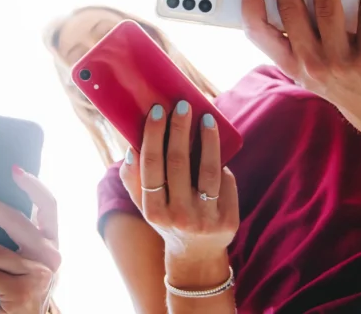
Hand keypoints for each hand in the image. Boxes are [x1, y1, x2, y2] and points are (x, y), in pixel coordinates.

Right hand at [119, 103, 238, 264]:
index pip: (152, 166)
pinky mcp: (229, 220)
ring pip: (208, 170)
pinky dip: (220, 161)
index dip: (154, 136)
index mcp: (153, 211)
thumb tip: (131, 149)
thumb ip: (133, 179)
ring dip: (208, 139)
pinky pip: (225, 182)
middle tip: (182, 105)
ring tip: (206, 117)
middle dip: (180, 130)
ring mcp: (206, 219)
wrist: (197, 254)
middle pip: (179, 164)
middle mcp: (179, 216)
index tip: (158, 111)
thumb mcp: (145, 205)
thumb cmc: (167, 217)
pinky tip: (217, 145)